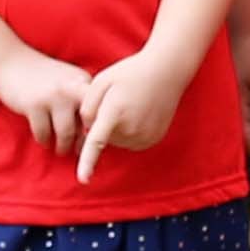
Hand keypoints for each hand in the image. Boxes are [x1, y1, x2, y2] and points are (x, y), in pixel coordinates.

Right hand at [0, 46, 97, 153]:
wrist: (11, 62)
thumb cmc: (42, 78)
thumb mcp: (67, 82)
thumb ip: (80, 101)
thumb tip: (94, 132)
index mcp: (83, 81)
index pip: (100, 110)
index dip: (100, 128)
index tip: (94, 141)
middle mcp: (72, 88)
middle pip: (87, 124)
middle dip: (84, 141)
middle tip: (78, 151)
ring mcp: (54, 96)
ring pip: (66, 133)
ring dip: (63, 146)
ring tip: (61, 150)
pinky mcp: (34, 105)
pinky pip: (44, 134)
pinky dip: (44, 140)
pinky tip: (44, 140)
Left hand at [77, 41, 193, 175]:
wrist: (166, 71)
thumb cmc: (130, 73)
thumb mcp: (101, 80)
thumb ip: (87, 106)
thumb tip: (88, 130)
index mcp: (115, 111)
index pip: (97, 142)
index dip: (88, 162)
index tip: (83, 179)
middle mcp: (131, 128)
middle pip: (104, 137)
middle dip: (103, 123)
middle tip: (116, 100)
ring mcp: (145, 135)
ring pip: (117, 140)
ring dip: (116, 128)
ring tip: (129, 105)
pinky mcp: (153, 139)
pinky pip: (131, 142)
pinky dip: (129, 131)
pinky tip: (138, 112)